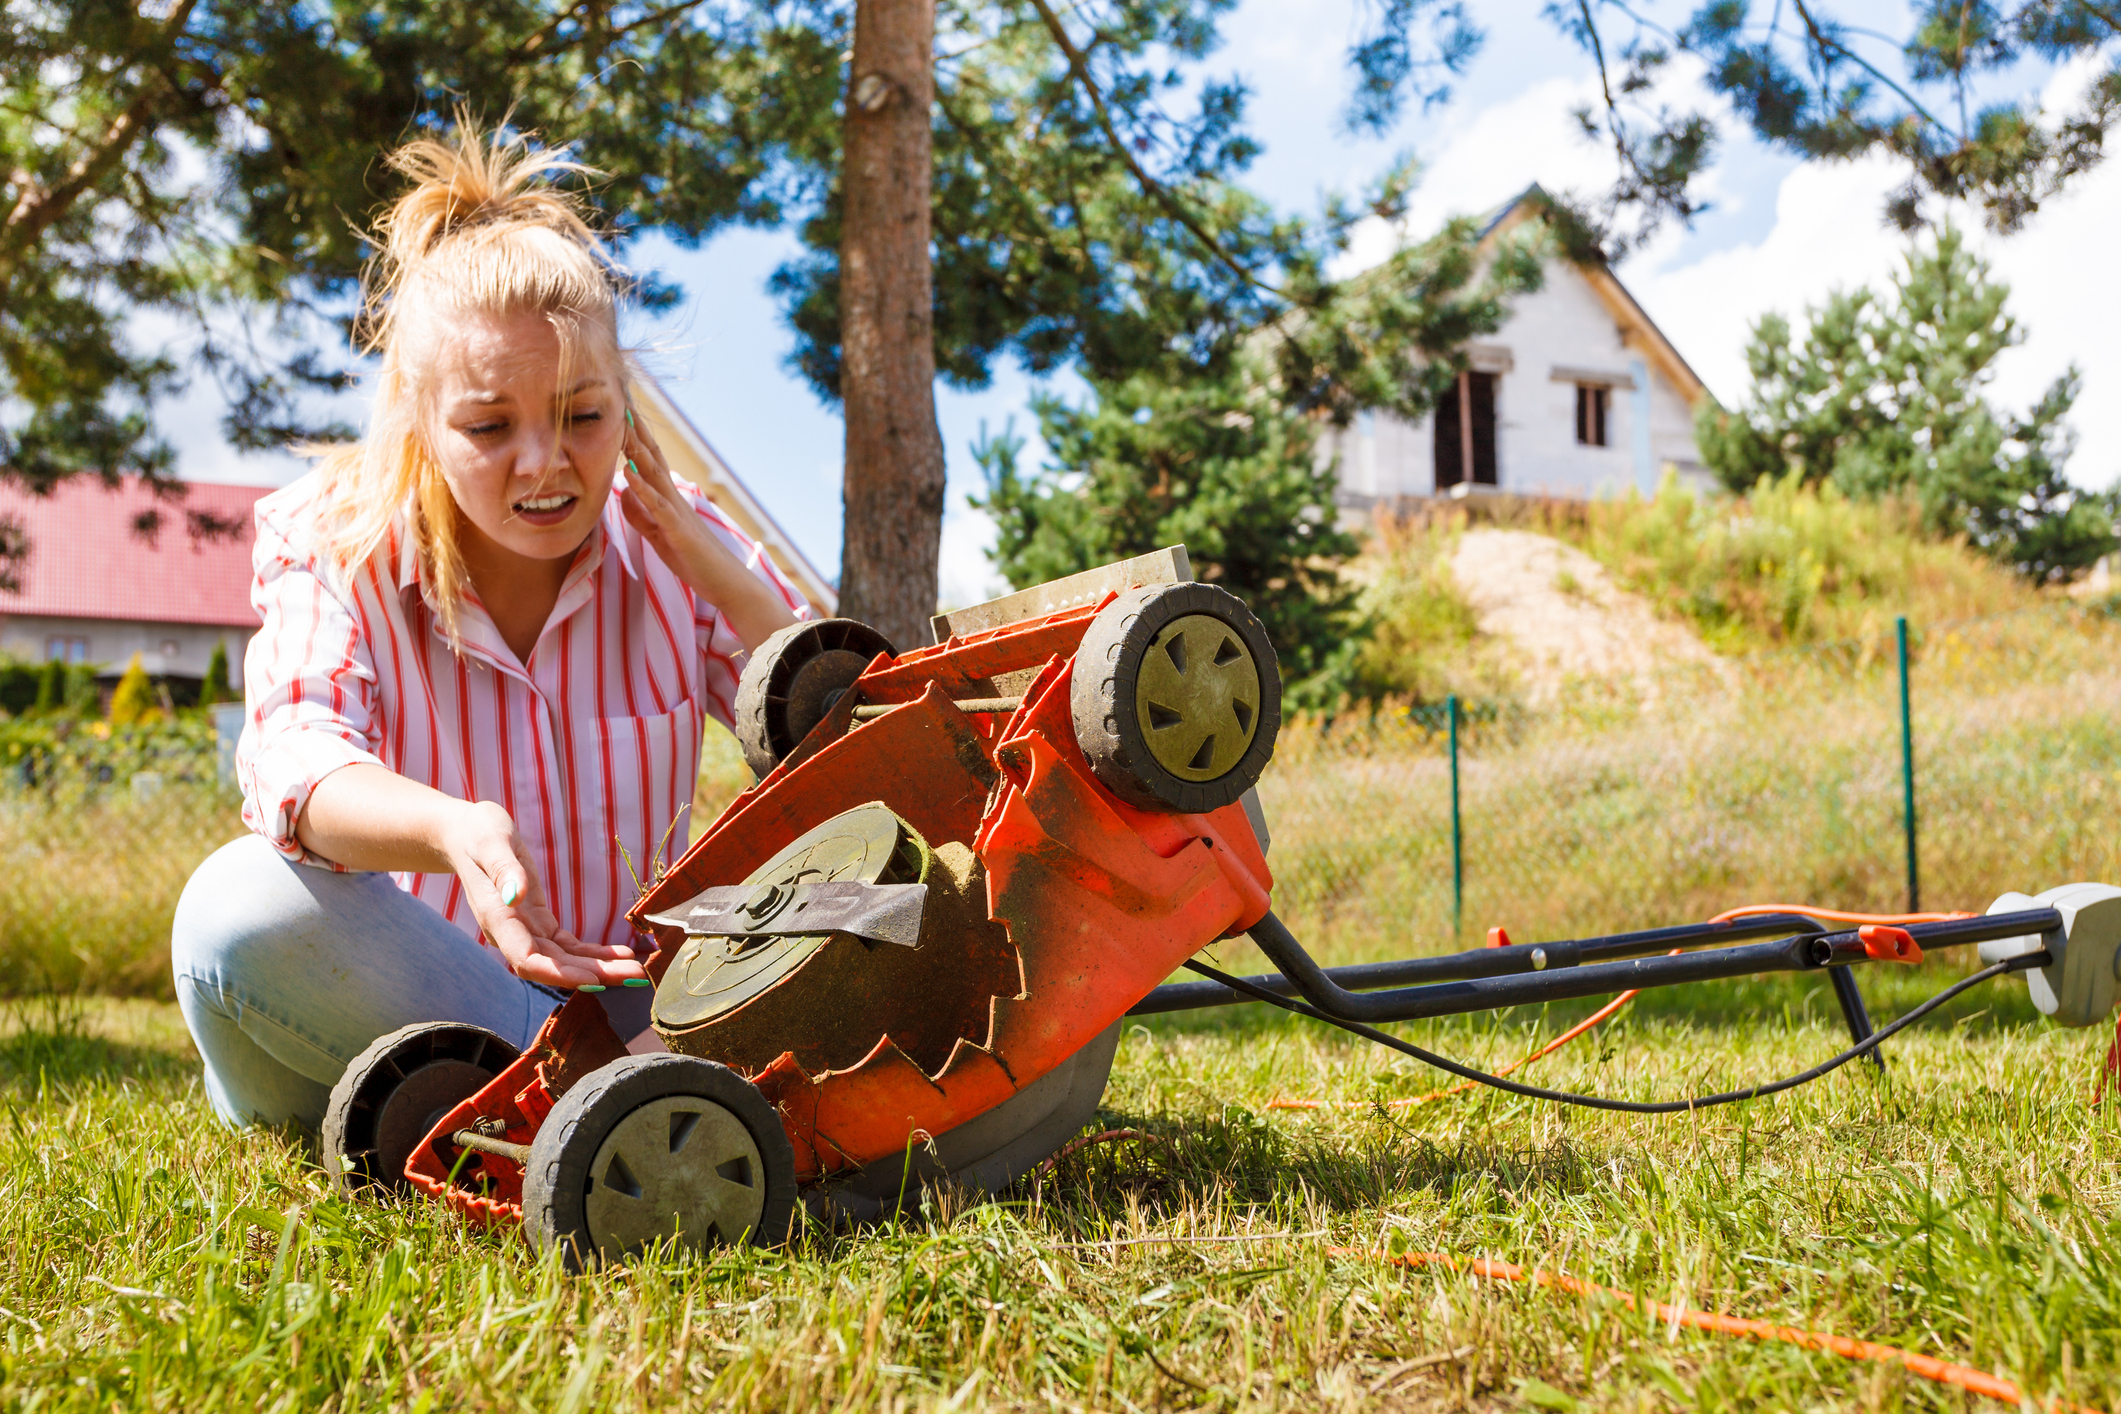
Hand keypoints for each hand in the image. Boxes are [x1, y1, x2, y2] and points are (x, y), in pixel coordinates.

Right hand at [440, 800, 647, 989]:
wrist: (467, 835)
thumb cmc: (477, 834)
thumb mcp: (491, 842)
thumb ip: (504, 870)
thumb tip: (515, 895)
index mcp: (497, 918)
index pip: (527, 960)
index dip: (559, 973)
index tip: (593, 979)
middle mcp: (511, 932)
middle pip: (552, 966)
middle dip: (592, 974)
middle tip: (634, 976)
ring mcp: (525, 930)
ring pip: (563, 960)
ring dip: (599, 967)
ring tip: (634, 969)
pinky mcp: (538, 922)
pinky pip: (567, 946)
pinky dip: (593, 952)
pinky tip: (618, 954)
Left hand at [616, 406, 798, 650]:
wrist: (725, 583)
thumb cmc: (694, 561)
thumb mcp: (658, 536)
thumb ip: (642, 515)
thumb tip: (624, 493)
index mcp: (668, 500)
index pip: (649, 463)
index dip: (634, 440)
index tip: (621, 415)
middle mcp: (674, 499)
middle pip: (652, 459)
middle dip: (636, 433)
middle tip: (623, 404)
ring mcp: (677, 512)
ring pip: (655, 475)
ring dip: (637, 451)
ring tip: (623, 427)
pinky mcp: (678, 530)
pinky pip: (658, 506)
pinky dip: (642, 489)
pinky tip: (628, 474)